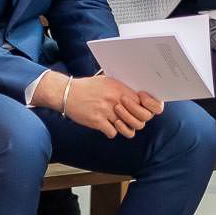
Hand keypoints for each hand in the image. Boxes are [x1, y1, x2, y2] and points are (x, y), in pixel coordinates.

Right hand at [38, 72, 162, 137]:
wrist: (67, 92)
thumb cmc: (87, 87)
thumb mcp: (107, 82)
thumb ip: (122, 89)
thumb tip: (138, 96)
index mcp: (121, 89)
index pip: (145, 103)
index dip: (148, 109)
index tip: (144, 109)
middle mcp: (116, 100)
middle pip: (141, 119)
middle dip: (137, 121)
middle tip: (129, 119)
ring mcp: (107, 111)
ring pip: (129, 129)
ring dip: (125, 128)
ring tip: (118, 123)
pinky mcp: (98, 121)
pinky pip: (113, 133)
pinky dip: (111, 132)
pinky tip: (105, 126)